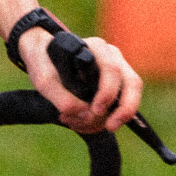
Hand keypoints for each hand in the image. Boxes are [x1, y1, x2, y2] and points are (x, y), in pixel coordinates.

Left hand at [17, 28, 142, 134]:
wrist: (44, 58)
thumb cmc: (44, 63)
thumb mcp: (43, 80)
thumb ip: (61, 97)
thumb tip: (85, 114)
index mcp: (95, 48)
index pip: (111, 69)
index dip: (108, 92)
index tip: (95, 110)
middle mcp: (111, 56)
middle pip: (132, 83)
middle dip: (123, 110)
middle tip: (109, 127)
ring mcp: (117, 70)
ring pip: (129, 97)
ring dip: (110, 118)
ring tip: (78, 124)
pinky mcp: (114, 86)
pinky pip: (119, 106)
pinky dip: (102, 120)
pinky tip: (81, 123)